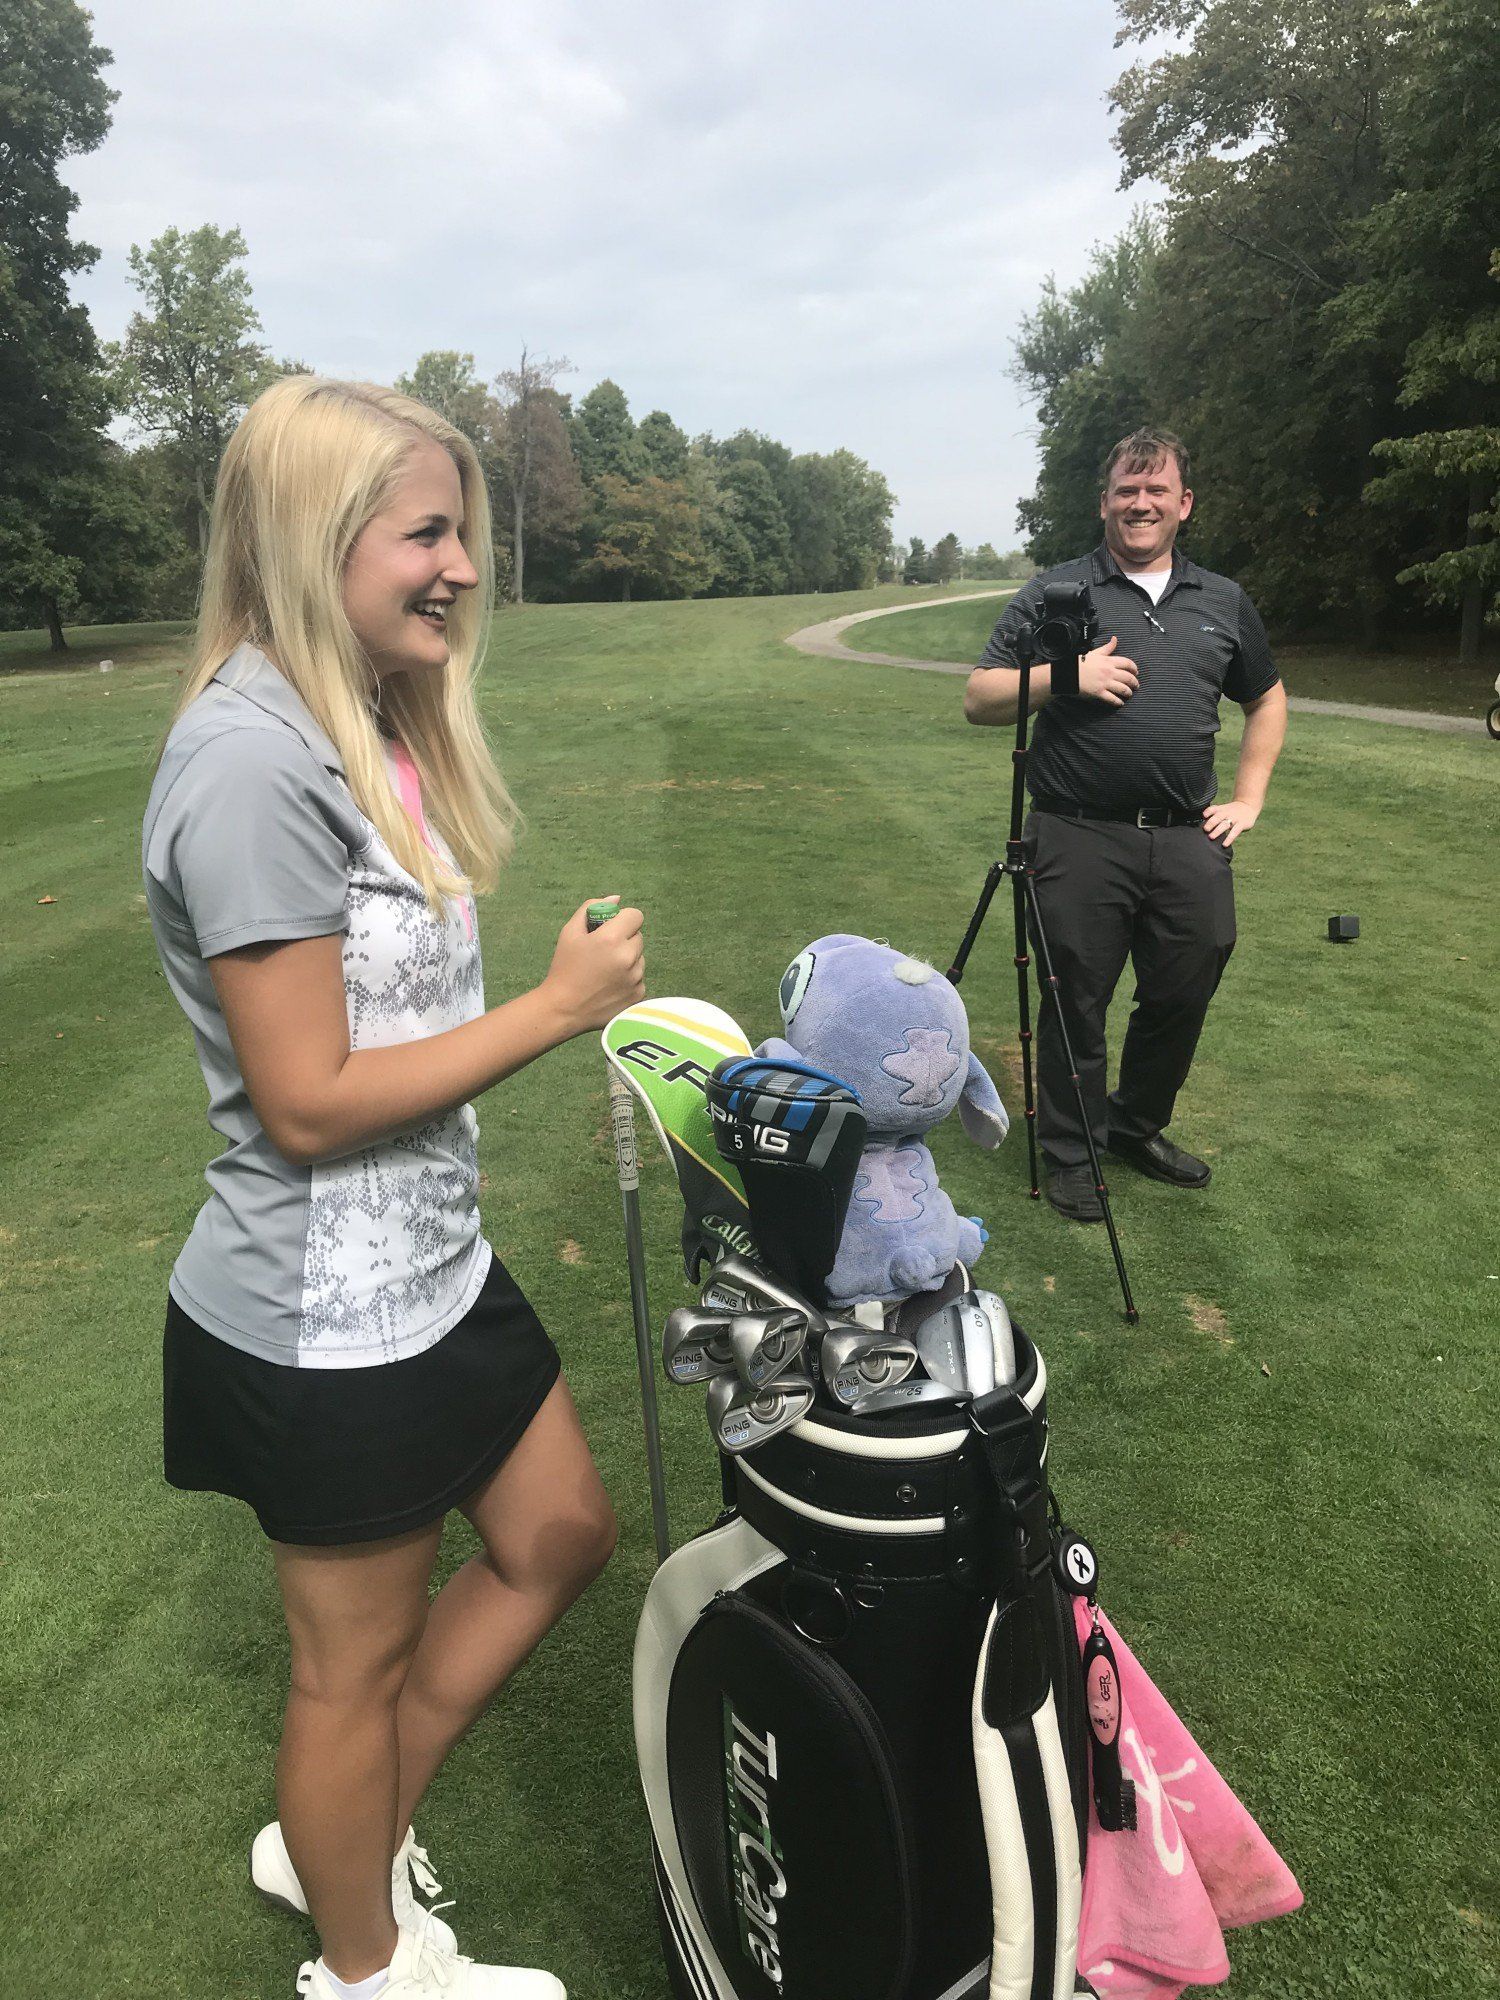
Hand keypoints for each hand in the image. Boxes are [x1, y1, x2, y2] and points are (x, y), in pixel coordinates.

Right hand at [543, 896, 645, 1034]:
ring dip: (627, 959)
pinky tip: (609, 986)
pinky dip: (628, 979)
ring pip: (639, 958)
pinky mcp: (639, 995)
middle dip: (624, 939)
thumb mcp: (569, 932)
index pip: (636, 915)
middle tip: (603, 952)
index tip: (611, 928)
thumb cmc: (564, 967)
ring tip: (604, 971)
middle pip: (638, 937)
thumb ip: (591, 908)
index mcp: (612, 939)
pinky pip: (639, 977)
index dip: (623, 920)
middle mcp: (628, 957)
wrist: (563, 1009)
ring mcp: (636, 978)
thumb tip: (616, 898)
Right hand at [1076, 635, 1138, 706]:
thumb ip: (1107, 648)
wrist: (1067, 673)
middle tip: (1135, 686)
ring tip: (1129, 694)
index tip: (1136, 672)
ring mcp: (1104, 683)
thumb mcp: (1095, 652)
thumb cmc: (1079, 662)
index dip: (1134, 668)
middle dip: (1134, 683)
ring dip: (1128, 692)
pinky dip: (1118, 702)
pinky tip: (1120, 703)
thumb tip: (1115, 639)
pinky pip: (1112, 699)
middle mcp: (1109, 672)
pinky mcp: (1099, 693)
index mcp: (1108, 661)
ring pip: (1123, 689)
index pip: (1127, 664)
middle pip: (1128, 678)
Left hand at [1202, 799, 1259, 845]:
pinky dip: (1229, 838)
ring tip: (1211, 837)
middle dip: (1211, 823)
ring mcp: (1234, 819)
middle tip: (1205, 829)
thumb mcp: (1223, 809)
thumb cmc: (1231, 811)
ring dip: (1218, 831)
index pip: (1213, 809)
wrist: (1248, 806)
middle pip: (1218, 817)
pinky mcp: (1242, 824)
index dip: (1208, 811)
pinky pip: (1235, 832)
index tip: (1204, 816)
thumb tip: (1200, 825)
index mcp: (1221, 809)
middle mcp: (1227, 813)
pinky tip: (1224, 844)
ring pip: (1225, 824)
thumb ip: (1213, 815)